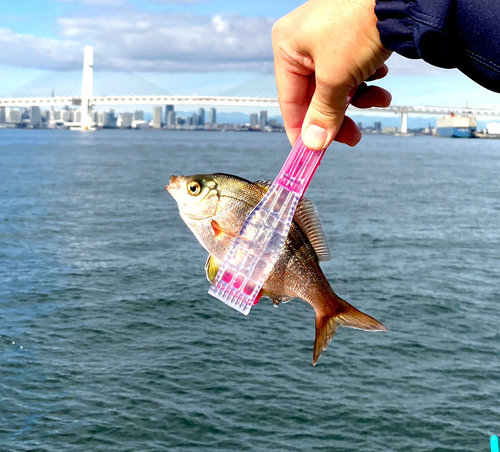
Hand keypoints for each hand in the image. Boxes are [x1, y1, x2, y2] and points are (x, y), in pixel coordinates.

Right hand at [272, 0, 392, 148]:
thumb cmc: (360, 25)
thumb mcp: (336, 78)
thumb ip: (323, 114)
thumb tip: (313, 145)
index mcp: (287, 47)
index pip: (289, 101)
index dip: (300, 130)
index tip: (310, 154)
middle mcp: (303, 42)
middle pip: (315, 96)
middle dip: (338, 116)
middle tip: (352, 138)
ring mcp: (327, 39)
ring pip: (337, 86)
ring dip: (359, 99)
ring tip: (380, 100)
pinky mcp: (349, 38)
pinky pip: (351, 71)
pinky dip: (366, 80)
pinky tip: (381, 74)